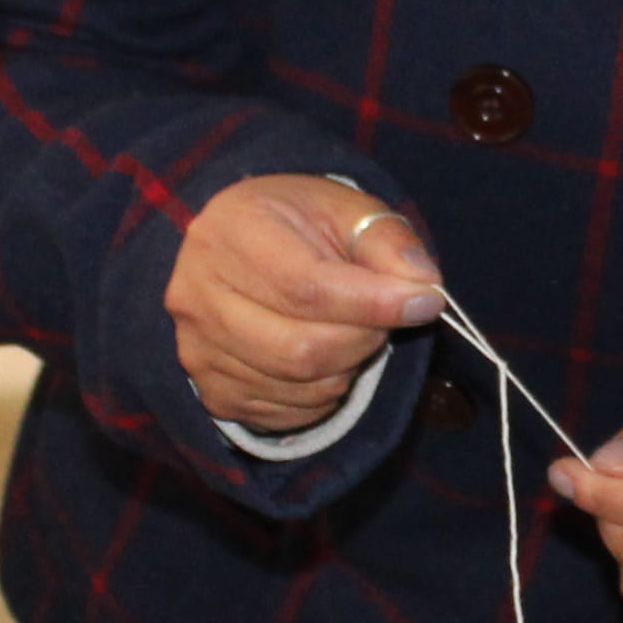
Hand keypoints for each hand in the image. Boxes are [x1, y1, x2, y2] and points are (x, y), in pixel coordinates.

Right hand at [168, 175, 442, 436]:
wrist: (241, 248)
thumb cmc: (298, 225)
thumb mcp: (346, 210)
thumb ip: (388, 241)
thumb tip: (424, 286)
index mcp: (229, 233)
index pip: (306, 288)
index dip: (373, 303)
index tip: (425, 302)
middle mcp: (197, 294)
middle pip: (302, 349)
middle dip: (364, 338)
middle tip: (385, 318)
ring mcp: (197, 349)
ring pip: (299, 385)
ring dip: (348, 366)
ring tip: (352, 331)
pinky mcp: (211, 391)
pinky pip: (288, 412)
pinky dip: (325, 394)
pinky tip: (328, 358)